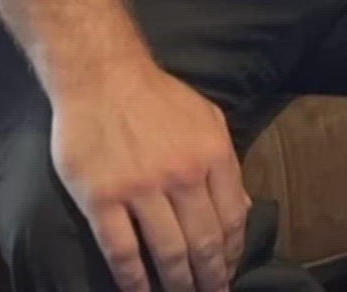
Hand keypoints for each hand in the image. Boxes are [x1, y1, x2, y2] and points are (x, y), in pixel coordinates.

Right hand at [51, 62, 250, 291]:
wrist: (102, 75)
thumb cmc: (157, 97)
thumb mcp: (207, 120)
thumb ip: (227, 165)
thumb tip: (243, 209)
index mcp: (213, 155)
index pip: (233, 218)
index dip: (233, 253)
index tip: (229, 272)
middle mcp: (182, 175)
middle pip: (204, 242)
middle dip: (211, 277)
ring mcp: (141, 189)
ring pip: (167, 253)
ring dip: (178, 284)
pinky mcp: (102, 199)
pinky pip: (121, 251)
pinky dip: (132, 280)